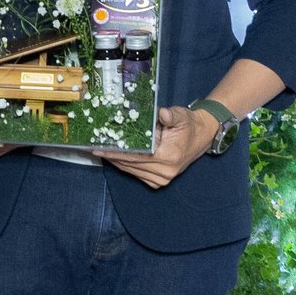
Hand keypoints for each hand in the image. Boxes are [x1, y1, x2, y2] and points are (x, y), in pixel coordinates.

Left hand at [102, 106, 218, 188]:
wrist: (202, 136)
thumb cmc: (188, 125)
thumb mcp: (180, 116)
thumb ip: (169, 116)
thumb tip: (161, 113)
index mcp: (169, 157)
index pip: (135, 156)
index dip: (116, 152)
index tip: (99, 149)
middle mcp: (165, 172)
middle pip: (130, 165)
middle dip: (111, 156)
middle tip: (93, 148)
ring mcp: (162, 179)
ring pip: (131, 171)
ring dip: (116, 161)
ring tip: (100, 151)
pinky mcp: (159, 182)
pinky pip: (136, 174)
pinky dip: (125, 165)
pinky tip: (114, 157)